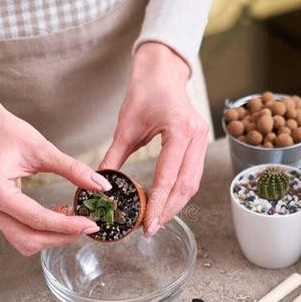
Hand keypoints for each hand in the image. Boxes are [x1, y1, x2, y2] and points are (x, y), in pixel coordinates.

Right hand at [0, 87, 110, 254]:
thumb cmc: (5, 132)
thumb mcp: (42, 148)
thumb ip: (73, 169)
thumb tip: (101, 186)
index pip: (37, 219)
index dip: (67, 225)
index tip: (91, 224)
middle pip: (29, 239)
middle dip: (60, 236)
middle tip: (85, 224)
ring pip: (24, 241)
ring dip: (50, 236)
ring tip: (71, 217)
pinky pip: (19, 232)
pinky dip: (41, 230)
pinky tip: (57, 214)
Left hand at [100, 43, 208, 235]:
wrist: (162, 72)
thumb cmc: (144, 93)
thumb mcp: (125, 127)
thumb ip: (113, 158)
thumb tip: (98, 186)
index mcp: (179, 130)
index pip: (168, 176)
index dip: (158, 204)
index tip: (147, 225)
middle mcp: (196, 136)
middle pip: (186, 185)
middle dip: (168, 210)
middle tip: (149, 229)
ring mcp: (202, 140)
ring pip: (192, 183)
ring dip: (175, 204)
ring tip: (156, 220)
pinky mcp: (201, 143)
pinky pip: (192, 174)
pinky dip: (179, 192)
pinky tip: (165, 202)